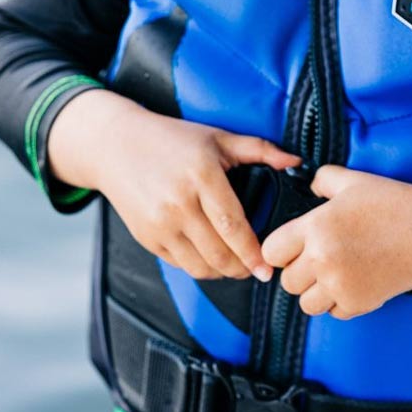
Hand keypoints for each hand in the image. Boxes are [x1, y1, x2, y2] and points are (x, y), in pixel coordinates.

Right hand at [47, 91, 299, 281]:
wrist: (116, 146)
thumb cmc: (170, 139)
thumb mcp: (217, 138)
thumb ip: (260, 150)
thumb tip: (296, 163)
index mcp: (201, 176)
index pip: (234, 226)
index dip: (254, 253)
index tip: (268, 267)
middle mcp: (179, 203)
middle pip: (220, 253)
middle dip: (243, 268)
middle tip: (258, 269)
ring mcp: (160, 224)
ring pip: (201, 266)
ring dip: (223, 273)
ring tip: (236, 265)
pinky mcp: (147, 237)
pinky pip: (181, 265)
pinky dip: (201, 268)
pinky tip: (212, 258)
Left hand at [259, 166, 411, 318]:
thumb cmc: (395, 204)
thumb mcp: (353, 181)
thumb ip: (323, 179)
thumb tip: (310, 184)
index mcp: (315, 227)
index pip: (272, 251)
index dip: (281, 250)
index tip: (292, 248)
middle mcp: (323, 259)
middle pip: (287, 282)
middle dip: (299, 271)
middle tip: (317, 260)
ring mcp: (341, 285)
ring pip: (306, 303)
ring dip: (315, 292)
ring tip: (332, 275)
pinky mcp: (360, 303)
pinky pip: (334, 313)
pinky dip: (339, 302)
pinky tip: (353, 283)